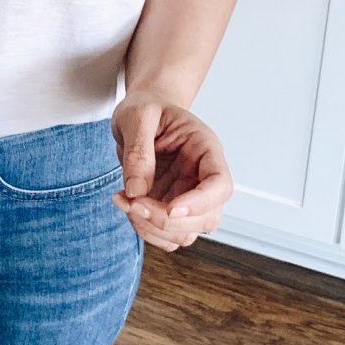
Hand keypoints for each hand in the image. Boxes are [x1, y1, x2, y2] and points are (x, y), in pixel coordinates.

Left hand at [110, 96, 232, 251]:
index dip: (200, 203)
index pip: (220, 185)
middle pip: (206, 217)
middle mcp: (202, 177)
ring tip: (124, 200)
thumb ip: (138, 151)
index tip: (169, 209)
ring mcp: (189, 196)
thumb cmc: (146, 108)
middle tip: (131, 202)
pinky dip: (145, 230)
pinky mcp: (171, 209)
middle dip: (165, 219)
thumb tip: (137, 191)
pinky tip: (127, 204)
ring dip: (152, 228)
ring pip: (186, 233)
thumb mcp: (137, 115)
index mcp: (205, 149)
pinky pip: (167, 236)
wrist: (141, 115)